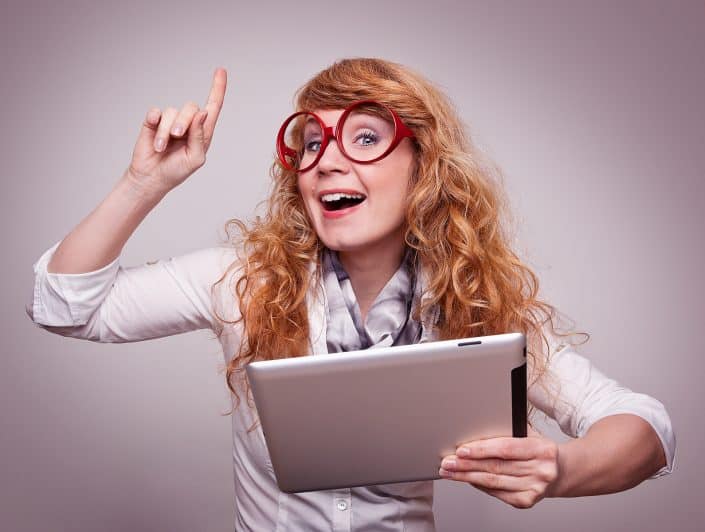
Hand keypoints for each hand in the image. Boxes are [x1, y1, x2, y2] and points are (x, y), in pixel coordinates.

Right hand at [125, 67, 226, 195]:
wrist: (151, 178)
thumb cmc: (176, 170)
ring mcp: (170, 121)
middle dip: (184, 121)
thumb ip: (200, 136)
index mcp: (203, 132)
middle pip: (191, 107)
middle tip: (177, 135)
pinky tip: (154, 137)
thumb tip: (203, 113)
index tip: (221, 71)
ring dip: (166, 131)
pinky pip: (155, 112)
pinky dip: (155, 124)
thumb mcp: (195, 158)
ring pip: (172, 111)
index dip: (218, 89)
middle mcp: (188, 123)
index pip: (213, 106)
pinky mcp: (153, 121)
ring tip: (162, 147)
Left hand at [438, 427, 559, 508]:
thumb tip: (473, 429)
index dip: (481, 449)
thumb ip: (507, 431)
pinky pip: (497, 493)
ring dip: (467, 477)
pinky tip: (466, 479)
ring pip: (493, 482)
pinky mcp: (527, 501)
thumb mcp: (529, 434)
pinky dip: (479, 485)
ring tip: (450, 472)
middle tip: (447, 462)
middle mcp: (541, 471)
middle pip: (496, 467)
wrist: (560, 471)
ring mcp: (535, 488)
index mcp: (542, 449)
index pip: (505, 449)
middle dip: (467, 465)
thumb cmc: (538, 449)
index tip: (461, 450)